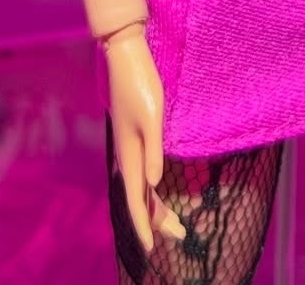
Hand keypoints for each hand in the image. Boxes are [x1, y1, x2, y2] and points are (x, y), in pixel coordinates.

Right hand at [104, 24, 185, 250]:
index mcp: (130, 153)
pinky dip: (149, 189)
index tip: (153, 248)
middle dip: (157, 220)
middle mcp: (126, 154)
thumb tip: (153, 184)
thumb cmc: (140, 83)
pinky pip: (140, 172)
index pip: (136, 200)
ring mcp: (128, 146)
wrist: (124, 56)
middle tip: (180, 234)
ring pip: (140, 186)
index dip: (144, 225)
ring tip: (175, 221)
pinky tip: (155, 190)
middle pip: (140, 197)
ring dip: (155, 206)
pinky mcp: (132, 135)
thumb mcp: (153, 115)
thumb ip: (153, 150)